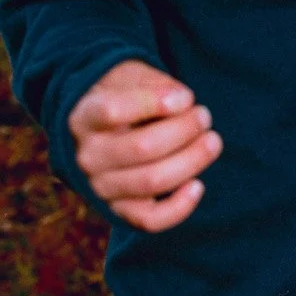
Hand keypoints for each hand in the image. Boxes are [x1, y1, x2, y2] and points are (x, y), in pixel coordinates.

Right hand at [68, 60, 220, 231]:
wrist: (98, 131)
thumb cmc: (122, 96)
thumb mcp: (130, 76)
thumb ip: (155, 84)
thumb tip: (183, 102)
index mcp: (83, 117)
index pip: (113, 111)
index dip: (155, 102)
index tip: (185, 97)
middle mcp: (87, 155)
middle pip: (142, 148)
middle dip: (185, 130)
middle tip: (204, 116)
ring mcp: (100, 186)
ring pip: (151, 181)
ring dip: (191, 161)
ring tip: (212, 141)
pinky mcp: (118, 209)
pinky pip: (149, 219)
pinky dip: (179, 207)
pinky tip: (198, 185)